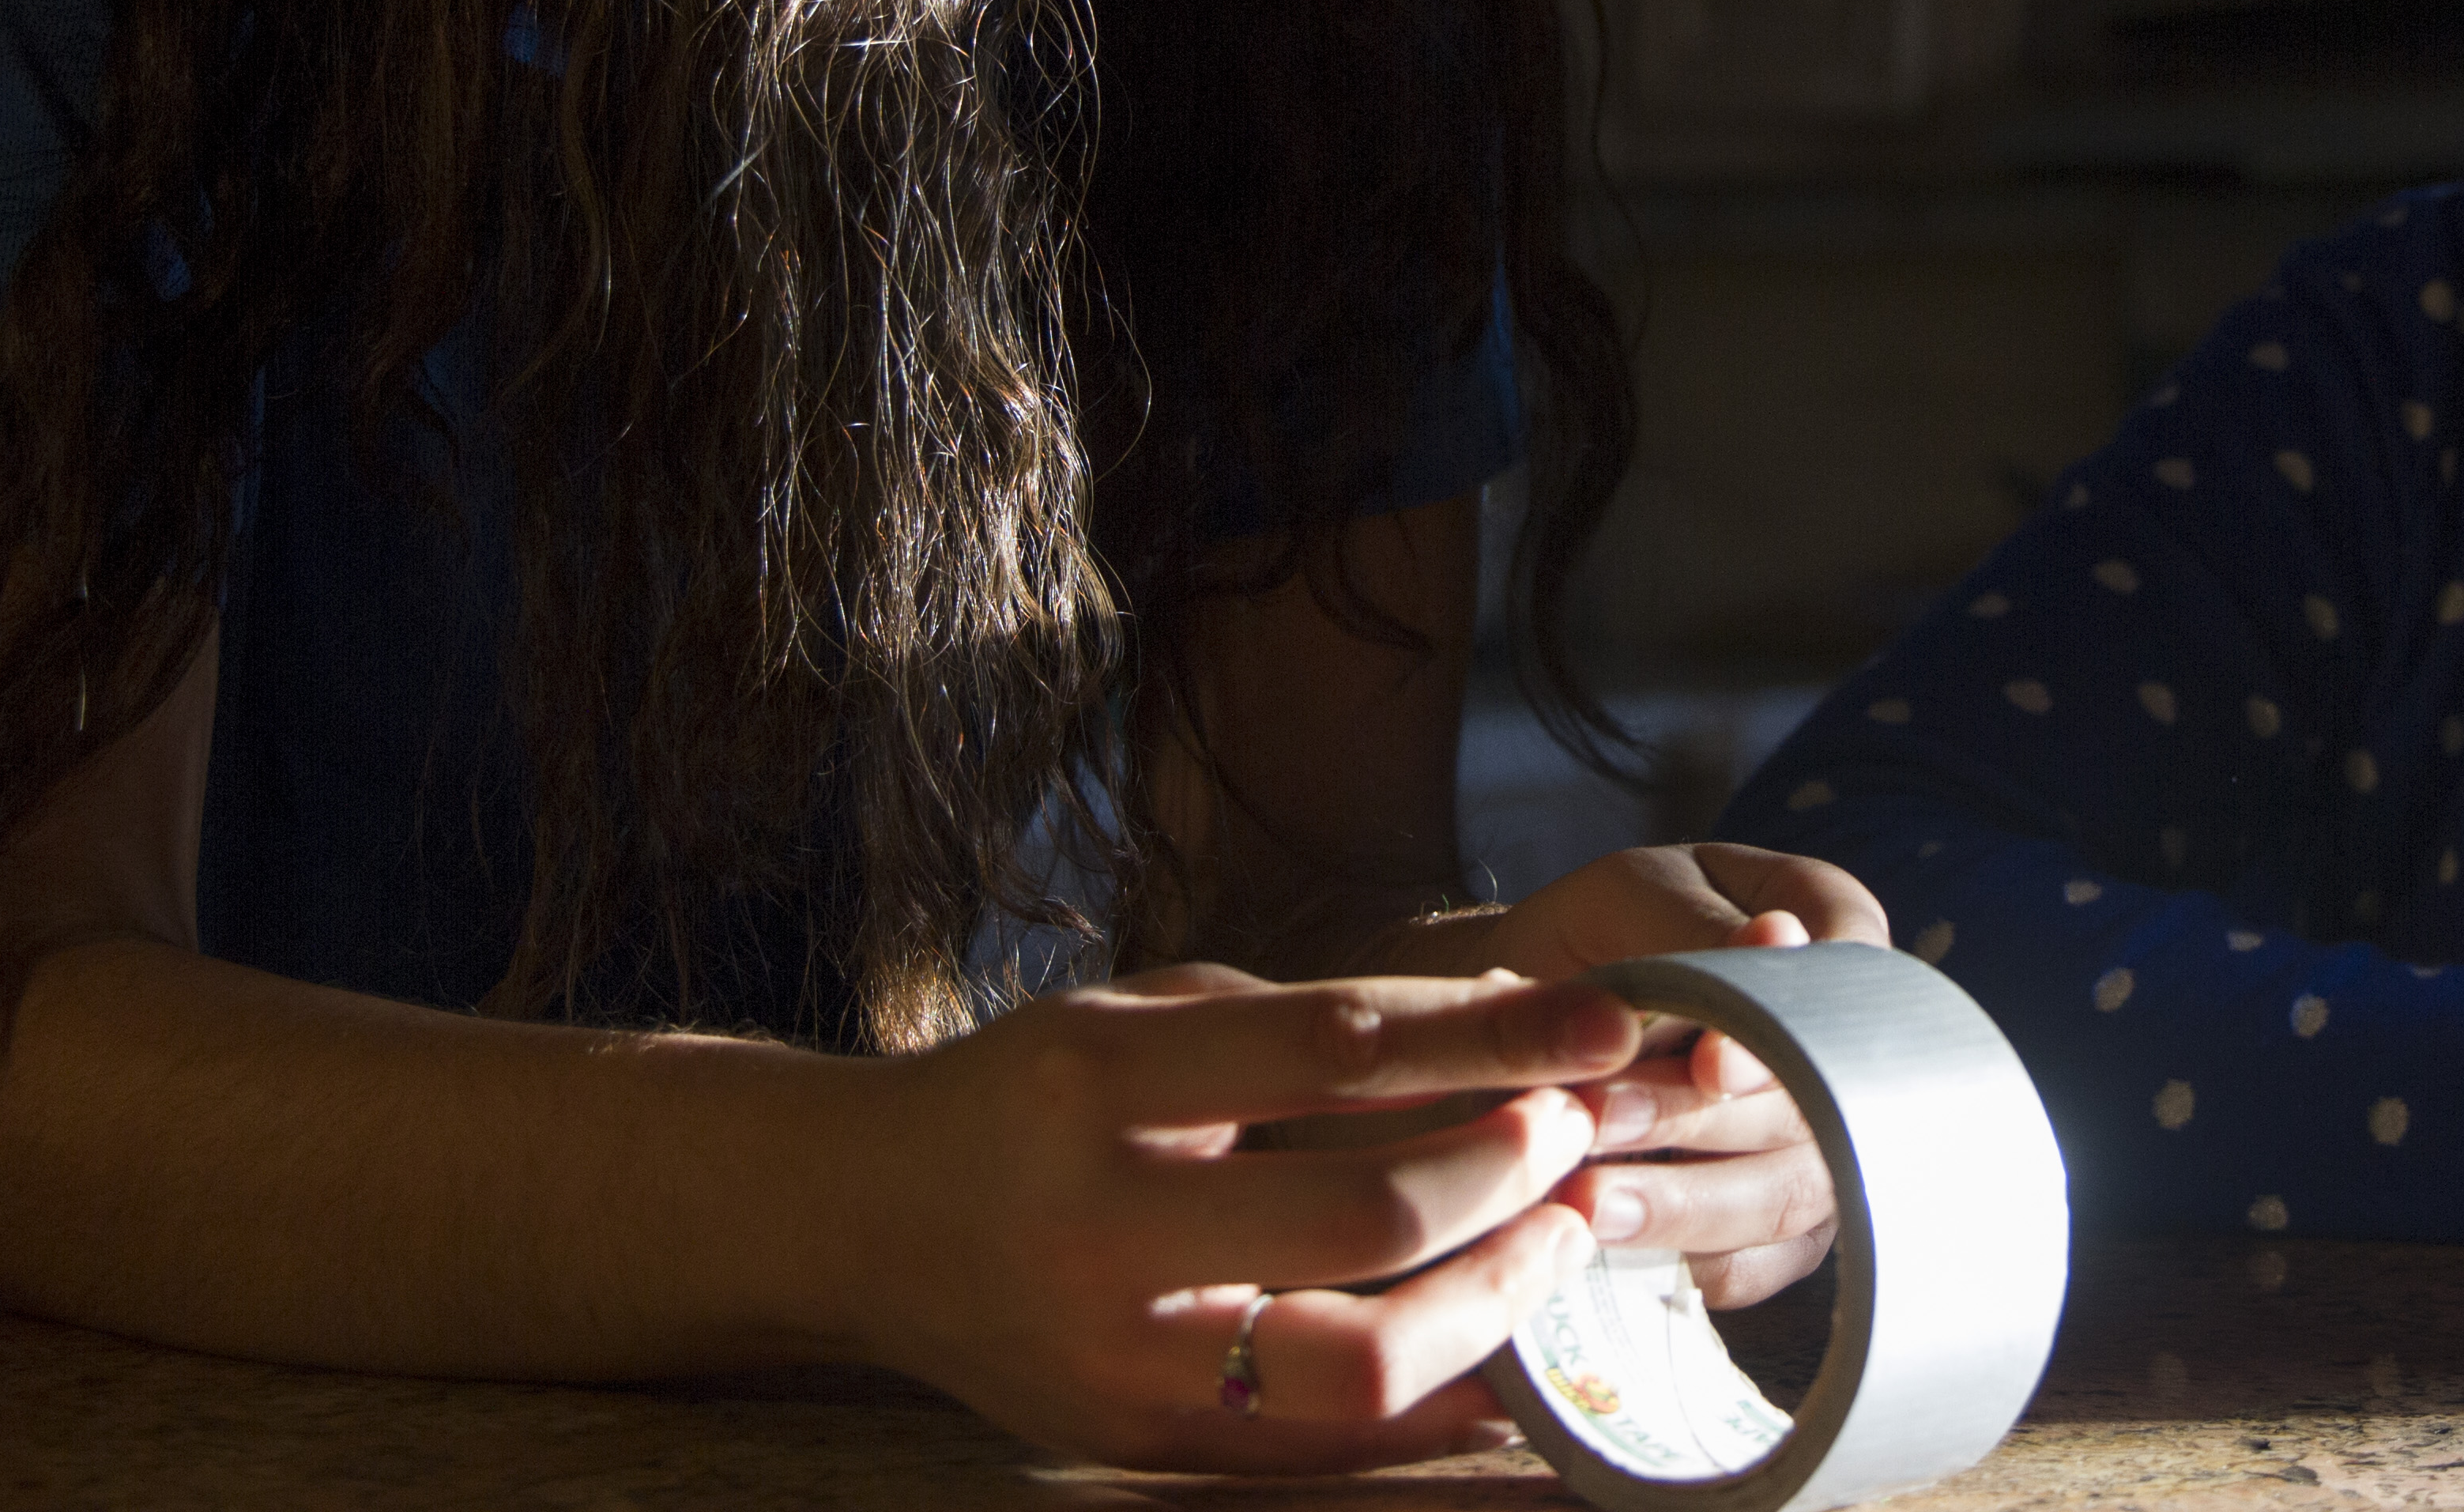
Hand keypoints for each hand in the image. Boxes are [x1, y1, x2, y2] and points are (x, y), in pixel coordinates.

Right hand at [839, 967, 1641, 1470]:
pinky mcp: (1134, 1445)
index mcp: (1097, 1079)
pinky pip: (1324, 1447)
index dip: (1490, 1041)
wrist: (862, 1220)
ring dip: (1492, 1305)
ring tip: (1555, 1241)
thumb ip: (1320, 1023)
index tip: (1601, 1028)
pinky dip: (1439, 1403)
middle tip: (1569, 1138)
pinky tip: (1511, 1353)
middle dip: (1501, 1176)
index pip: (1335, 1049)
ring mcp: (1115, 1358)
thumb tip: (1515, 1025)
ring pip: (1356, 1365)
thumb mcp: (1153, 1017)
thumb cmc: (1035, 1096)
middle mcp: (1099, 1226)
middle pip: (1360, 1217)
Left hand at [1396, 845, 1887, 1307]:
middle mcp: (1848, 1042)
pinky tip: (1608, 1251)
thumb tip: (1781, 939)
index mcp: (1830, 924)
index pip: (1848, 982)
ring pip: (1790, 1194)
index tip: (1708, 1064)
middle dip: (1701, 1121)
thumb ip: (1695, 928)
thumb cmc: (1596, 933)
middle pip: (1818, 1105)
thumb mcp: (1628, 899)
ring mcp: (1823, 1140)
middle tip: (1597, 1121)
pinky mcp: (1782, 1224)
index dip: (1787, 1032)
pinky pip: (1758, 1263)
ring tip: (1585, 1200)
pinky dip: (1686, 1260)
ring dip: (1686, 1202)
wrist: (1533, 1014)